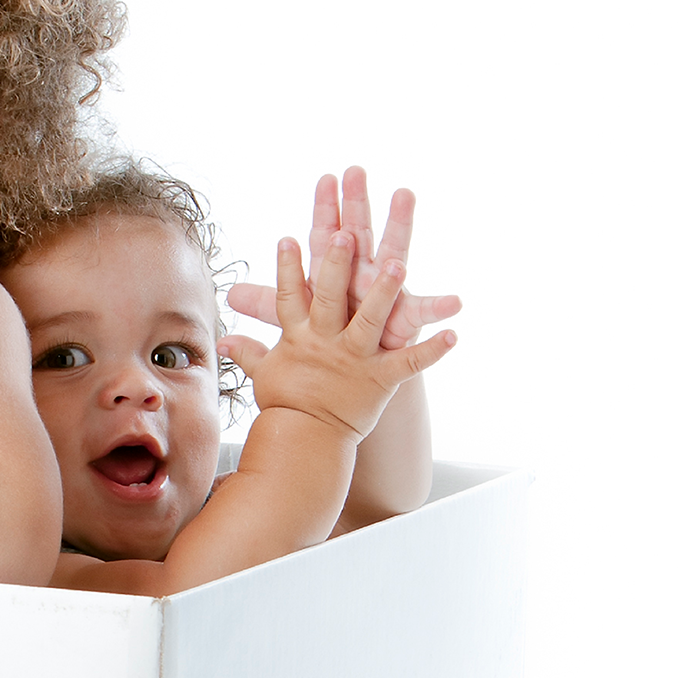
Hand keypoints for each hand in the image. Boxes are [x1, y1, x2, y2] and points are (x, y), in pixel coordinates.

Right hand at [219, 231, 454, 438]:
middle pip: (328, 298)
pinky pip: (409, 362)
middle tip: (344, 235)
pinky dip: (432, 350)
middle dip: (335, 266)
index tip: (288, 238)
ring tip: (397, 265)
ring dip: (384, 292)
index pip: (289, 296)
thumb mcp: (264, 374)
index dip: (288, 268)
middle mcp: (326, 343)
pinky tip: (453, 333)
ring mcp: (355, 360)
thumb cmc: (286, 405)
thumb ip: (249, 351)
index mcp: (299, 337)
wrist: (306, 442)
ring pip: (370, 319)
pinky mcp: (381, 379)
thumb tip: (223, 341)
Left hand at [227, 167, 460, 349]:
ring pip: (393, 257)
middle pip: (358, 234)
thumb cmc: (329, 336)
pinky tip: (456, 302)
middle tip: (356, 170)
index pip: (325, 236)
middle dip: (356, 203)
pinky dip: (440, 309)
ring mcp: (385, 295)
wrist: (352, 375)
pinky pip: (423, 315)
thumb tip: (230, 294)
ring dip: (398, 228)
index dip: (324, 209)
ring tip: (404, 197)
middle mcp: (361, 276)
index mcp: (334, 275)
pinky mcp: (404, 323)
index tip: (325, 177)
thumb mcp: (295, 320)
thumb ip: (268, 303)